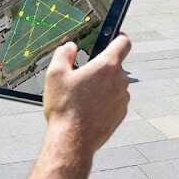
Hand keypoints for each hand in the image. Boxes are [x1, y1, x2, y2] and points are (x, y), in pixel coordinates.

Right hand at [36, 35, 131, 169]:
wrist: (72, 141)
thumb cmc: (64, 107)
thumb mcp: (55, 74)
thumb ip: (63, 54)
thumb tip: (70, 47)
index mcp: (107, 66)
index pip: (123, 42)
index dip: (118, 37)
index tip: (112, 37)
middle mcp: (120, 80)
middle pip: (115, 66)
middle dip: (101, 68)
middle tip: (82, 76)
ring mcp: (122, 98)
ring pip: (114, 84)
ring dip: (103, 86)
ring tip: (82, 97)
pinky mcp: (121, 114)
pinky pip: (114, 101)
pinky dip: (104, 102)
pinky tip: (87, 110)